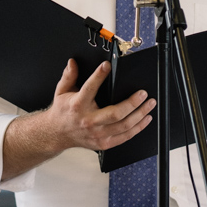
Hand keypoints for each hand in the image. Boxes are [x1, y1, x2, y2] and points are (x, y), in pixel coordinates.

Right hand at [2, 59, 154, 180]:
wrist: (57, 134)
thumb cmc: (62, 112)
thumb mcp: (61, 91)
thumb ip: (69, 76)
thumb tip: (72, 62)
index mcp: (78, 105)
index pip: (90, 88)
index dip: (99, 76)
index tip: (107, 65)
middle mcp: (89, 121)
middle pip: (115, 113)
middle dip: (132, 103)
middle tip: (143, 93)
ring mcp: (97, 134)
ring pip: (123, 126)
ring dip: (140, 115)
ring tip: (149, 104)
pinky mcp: (103, 143)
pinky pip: (124, 137)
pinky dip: (137, 128)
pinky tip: (145, 119)